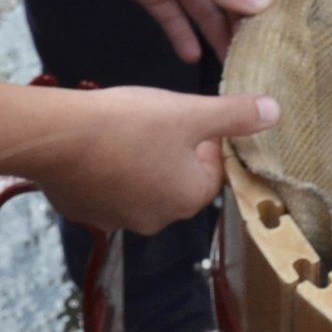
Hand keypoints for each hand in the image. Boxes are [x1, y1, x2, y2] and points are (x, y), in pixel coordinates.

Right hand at [36, 87, 278, 235]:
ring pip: (141, 185)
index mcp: (189, 197)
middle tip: (152, 118)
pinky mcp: (86, 211)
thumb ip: (233, 115)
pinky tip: (95, 145)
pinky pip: (106, 190)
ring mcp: (119, 219)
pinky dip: (106, 171)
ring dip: (139, 161)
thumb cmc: (128, 122)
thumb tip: (275, 112)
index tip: (183, 115)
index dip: (203, 138)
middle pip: (177, 180)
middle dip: (171, 151)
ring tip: (122, 128)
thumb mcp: (188, 111)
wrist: (56, 137)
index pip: (213, 170)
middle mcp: (158, 218)